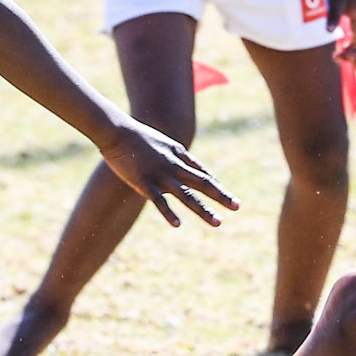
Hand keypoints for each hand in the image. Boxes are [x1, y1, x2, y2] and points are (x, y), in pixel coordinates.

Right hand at [98, 120, 240, 226]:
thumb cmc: (138, 137)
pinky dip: (169, 213)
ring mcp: (161, 175)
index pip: (202, 174)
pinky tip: (178, 224)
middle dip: (221, 196)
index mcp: (179, 156)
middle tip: (237, 206)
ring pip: (188, 196)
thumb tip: (184, 165)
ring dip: (204, 210)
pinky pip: (160, 201)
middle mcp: (175, 166)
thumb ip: (175, 155)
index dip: (216, 186)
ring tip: (218, 223)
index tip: (226, 196)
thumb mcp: (163, 144)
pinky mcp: (145, 183)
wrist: (117, 131)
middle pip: (203, 184)